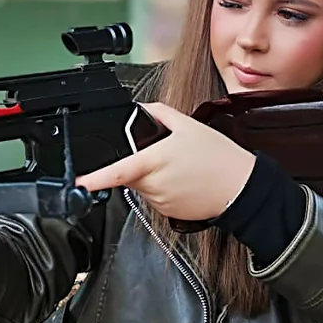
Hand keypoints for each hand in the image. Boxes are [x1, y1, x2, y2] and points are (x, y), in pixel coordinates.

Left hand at [74, 102, 256, 220]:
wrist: (243, 188)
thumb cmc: (219, 157)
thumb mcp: (188, 125)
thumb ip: (159, 113)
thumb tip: (141, 109)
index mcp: (154, 163)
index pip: (118, 172)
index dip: (95, 179)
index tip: (80, 183)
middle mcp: (155, 185)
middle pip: (129, 174)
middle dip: (138, 164)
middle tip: (165, 156)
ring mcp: (161, 201)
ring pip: (142, 186)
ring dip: (151, 177)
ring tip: (179, 169)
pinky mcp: (168, 213)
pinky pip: (156, 197)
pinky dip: (163, 189)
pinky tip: (182, 181)